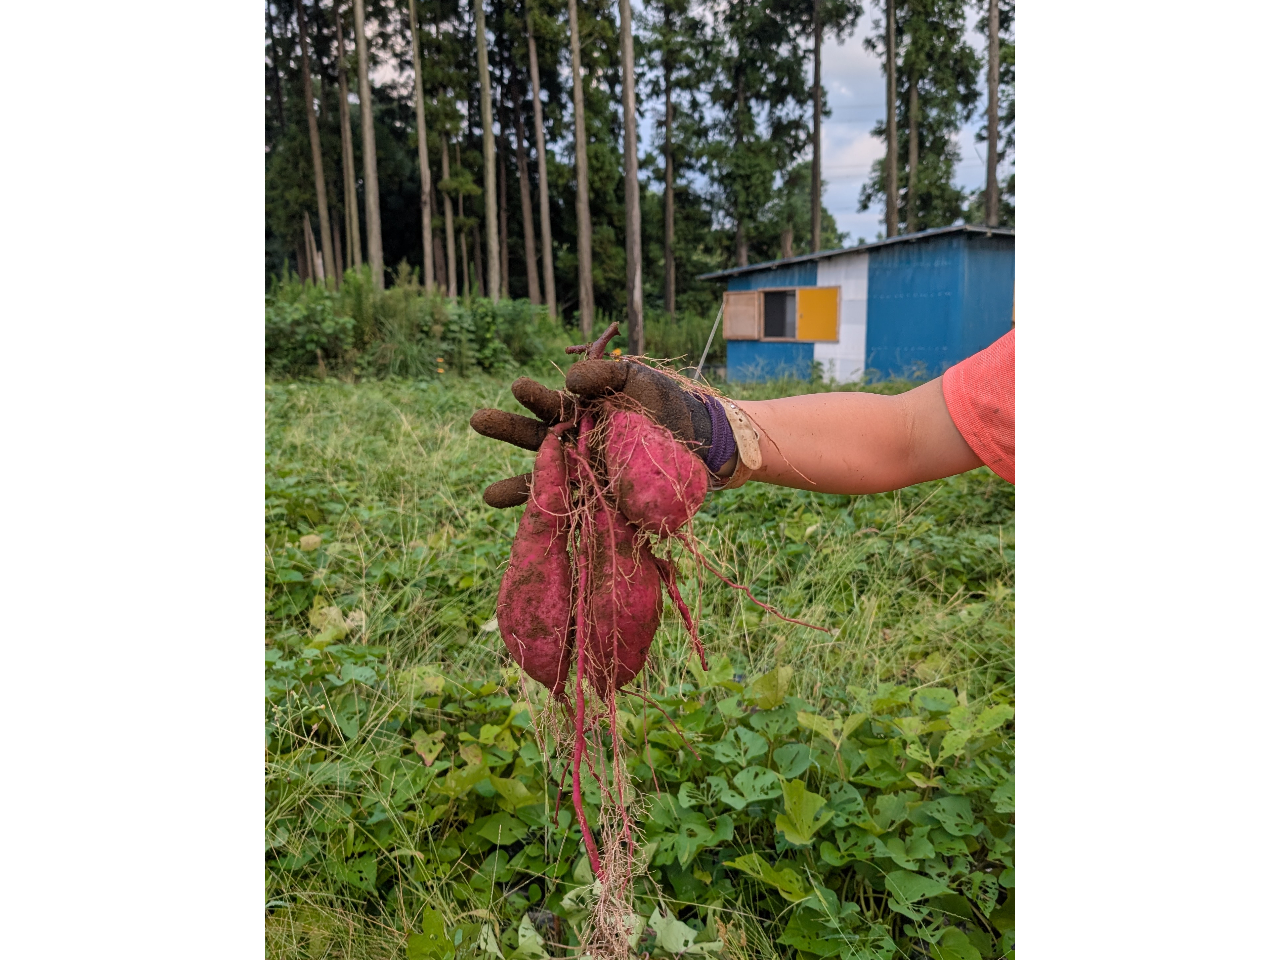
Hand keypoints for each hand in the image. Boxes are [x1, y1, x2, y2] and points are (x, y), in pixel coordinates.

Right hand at [470, 326, 726, 507]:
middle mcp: (576, 446)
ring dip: (519, 489)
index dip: (535, 398)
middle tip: (478, 420)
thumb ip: (604, 376)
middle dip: (509, 430)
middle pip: (536, 440)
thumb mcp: (636, 380)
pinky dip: (554, 519)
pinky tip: (534, 526)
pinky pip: (574, 511)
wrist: (702, 442)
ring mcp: (587, 475)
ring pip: (547, 481)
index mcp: (580, 413)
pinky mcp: (603, 502)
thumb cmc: (665, 406)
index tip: (519, 387)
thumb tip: (568, 380)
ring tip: (489, 496)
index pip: (552, 405)